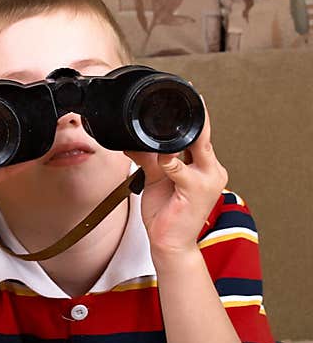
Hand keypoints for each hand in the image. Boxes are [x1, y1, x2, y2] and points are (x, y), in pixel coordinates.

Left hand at [125, 106, 226, 257]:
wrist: (171, 244)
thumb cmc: (166, 214)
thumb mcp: (155, 179)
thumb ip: (148, 158)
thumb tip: (132, 142)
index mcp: (205, 166)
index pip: (200, 135)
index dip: (192, 117)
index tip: (181, 98)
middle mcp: (212, 170)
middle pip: (202, 135)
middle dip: (193, 116)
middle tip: (179, 99)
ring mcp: (208, 180)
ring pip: (195, 146)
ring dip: (174, 138)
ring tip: (156, 132)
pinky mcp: (197, 191)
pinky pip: (181, 170)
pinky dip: (169, 162)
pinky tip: (162, 159)